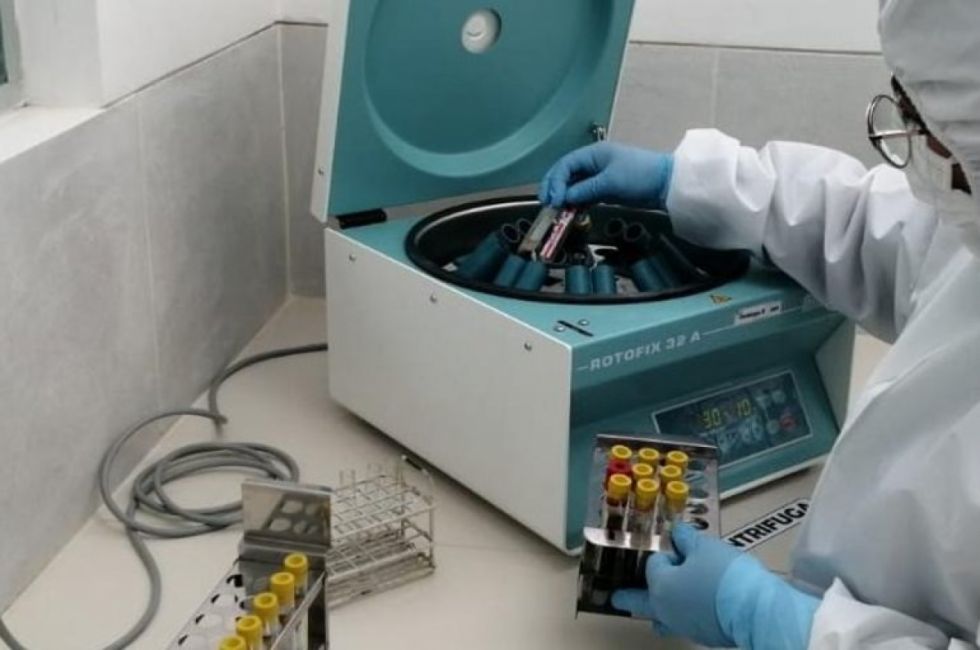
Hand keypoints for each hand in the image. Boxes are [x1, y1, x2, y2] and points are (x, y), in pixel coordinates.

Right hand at [537, 142, 673, 208]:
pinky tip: (570, 212)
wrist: (666, 184)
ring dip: (564, 198)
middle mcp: (592, 163)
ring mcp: (598, 176)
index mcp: (593, 154)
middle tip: (547, 205)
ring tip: (556, 212)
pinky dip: (576, 203)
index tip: (553, 200)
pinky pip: (584, 195)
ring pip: (573, 186)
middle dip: (554, 188)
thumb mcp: (610, 182)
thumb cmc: (639, 175)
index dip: (555, 181)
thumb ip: (584, 190)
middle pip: (565, 174)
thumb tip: (564, 199)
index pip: (565, 165)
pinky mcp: (605, 189)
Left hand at [612, 523, 740, 646]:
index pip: (654, 564)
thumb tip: (677, 532)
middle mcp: (666, 609)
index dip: (667, 553)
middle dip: (629, 597)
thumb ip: (686, 538)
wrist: (754, 610)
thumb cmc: (724, 575)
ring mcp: (683, 625)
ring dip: (657, 612)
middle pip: (641, 601)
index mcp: (660, 586)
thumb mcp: (704, 547)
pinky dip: (685, 615)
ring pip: (663, 618)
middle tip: (615, 598)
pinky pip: (685, 623)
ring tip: (651, 617)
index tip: (677, 547)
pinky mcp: (703, 635)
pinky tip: (692, 612)